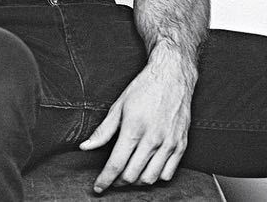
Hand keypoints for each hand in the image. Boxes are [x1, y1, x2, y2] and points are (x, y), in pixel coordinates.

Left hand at [80, 55, 194, 193]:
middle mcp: (153, 139)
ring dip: (136, 182)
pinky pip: (168, 173)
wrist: (172, 77)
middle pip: (132, 175)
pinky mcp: (181, 145)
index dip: (105, 180)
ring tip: (127, 174)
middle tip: (111, 179)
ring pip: (150, 179)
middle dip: (118, 182)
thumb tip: (85, 147)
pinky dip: (155, 177)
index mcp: (133, 129)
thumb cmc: (143, 89)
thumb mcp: (118, 106)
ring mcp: (169, 144)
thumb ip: (102, 131)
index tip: (98, 188)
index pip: (116, 164)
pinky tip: (147, 169)